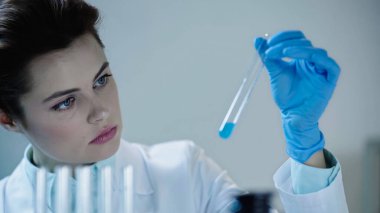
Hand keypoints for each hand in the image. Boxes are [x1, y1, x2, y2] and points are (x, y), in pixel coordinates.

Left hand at [254, 30, 339, 162]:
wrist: (292, 115)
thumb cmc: (286, 96)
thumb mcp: (274, 73)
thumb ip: (268, 57)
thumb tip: (258, 39)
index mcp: (301, 58)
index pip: (296, 39)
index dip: (283, 37)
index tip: (267, 43)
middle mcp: (312, 61)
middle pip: (304, 42)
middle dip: (285, 43)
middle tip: (270, 50)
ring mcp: (322, 69)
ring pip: (315, 51)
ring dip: (298, 49)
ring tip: (282, 53)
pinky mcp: (329, 79)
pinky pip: (330, 65)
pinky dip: (318, 58)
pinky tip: (304, 58)